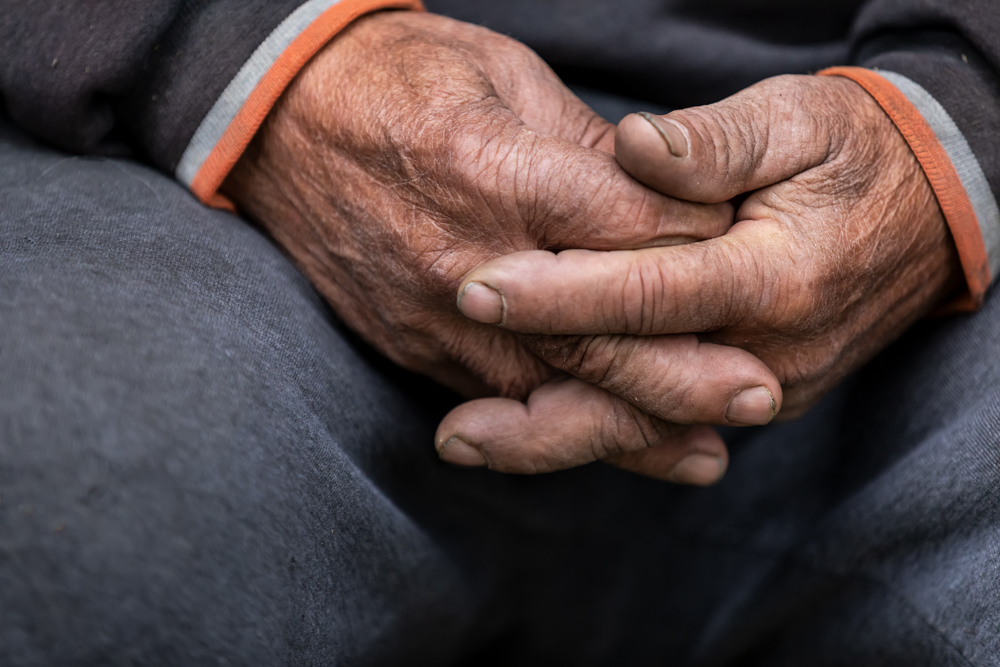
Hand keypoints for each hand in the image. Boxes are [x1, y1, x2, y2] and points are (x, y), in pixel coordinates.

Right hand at [223, 11, 774, 482]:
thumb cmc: (404, 79)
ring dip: (628, 424)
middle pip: (595, 330)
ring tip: (701, 452)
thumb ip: (590, 151)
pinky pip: (492, 397)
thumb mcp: (506, 80)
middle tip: (757, 395)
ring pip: (546, 386)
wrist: (284, 118)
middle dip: (682, 371)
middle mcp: (470, 256)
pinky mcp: (410, 341)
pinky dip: (555, 427)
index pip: (628, 229)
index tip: (749, 264)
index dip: (699, 248)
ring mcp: (433, 310)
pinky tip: (602, 444)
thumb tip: (665, 195)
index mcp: (501, 170)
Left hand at [442, 74, 960, 471]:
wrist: (929, 211)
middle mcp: (769, 350)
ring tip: (465, 442)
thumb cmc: (851, 154)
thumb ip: (714, 142)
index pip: (648, 295)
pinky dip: (593, 429)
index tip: (477, 288)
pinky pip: (661, 421)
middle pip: (637, 390)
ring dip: (552, 438)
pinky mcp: (752, 391)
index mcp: (777, 275)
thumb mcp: (794, 121)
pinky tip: (527, 431)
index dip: (559, 294)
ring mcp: (765, 383)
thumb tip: (634, 146)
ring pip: (643, 425)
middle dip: (538, 401)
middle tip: (450, 419)